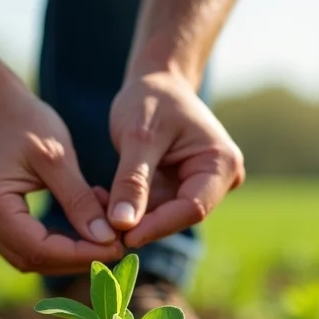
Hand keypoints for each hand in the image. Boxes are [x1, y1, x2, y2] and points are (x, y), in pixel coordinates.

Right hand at [0, 78, 124, 273]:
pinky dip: (55, 241)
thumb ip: (80, 202)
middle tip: (117, 246)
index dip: (81, 255)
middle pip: (32, 259)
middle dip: (77, 258)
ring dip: (68, 252)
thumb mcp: (58, 158)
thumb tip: (107, 241)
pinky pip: (23, 242)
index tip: (118, 247)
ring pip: (28, 256)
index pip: (39, 248)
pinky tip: (83, 227)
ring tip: (104, 234)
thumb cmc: (24, 119)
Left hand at [106, 72, 244, 247]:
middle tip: (101, 226)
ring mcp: (201, 186)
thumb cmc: (151, 98)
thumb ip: (132, 180)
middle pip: (179, 216)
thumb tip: (122, 225)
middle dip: (142, 223)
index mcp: (222, 163)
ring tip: (96, 205)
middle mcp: (219, 180)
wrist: (155, 82)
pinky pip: (155, 208)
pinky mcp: (181, 189)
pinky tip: (103, 199)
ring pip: (164, 216)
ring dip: (131, 217)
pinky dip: (129, 207)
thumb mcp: (138, 135)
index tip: (124, 237)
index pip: (193, 208)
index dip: (158, 225)